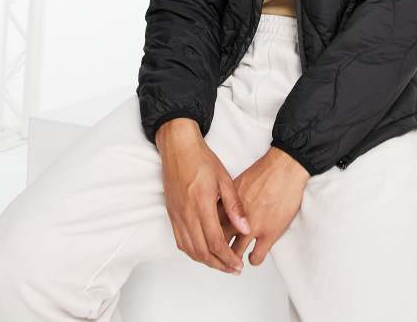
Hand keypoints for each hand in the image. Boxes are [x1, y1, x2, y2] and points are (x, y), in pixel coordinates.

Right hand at [156, 118, 251, 273]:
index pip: (215, 241)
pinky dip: (191, 251)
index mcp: (202, 204)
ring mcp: (177, 214)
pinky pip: (179, 240)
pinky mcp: (171, 213)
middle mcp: (187, 213)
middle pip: (202, 251)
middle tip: (232, 269)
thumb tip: (245, 228)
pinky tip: (202, 252)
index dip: (228, 258)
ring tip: (220, 264)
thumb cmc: (201, 159)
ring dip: (205, 261)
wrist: (178, 147)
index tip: (238, 265)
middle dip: (218, 265)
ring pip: (189, 249)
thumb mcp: (224, 179)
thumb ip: (235, 206)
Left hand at [217, 146, 309, 266]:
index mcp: (226, 205)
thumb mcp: (235, 182)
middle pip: (217, 241)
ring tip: (233, 262)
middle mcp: (235, 217)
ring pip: (234, 254)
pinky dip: (253, 260)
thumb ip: (224, 199)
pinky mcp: (268, 234)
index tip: (206, 239)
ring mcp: (252, 227)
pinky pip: (256, 257)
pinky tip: (253, 257)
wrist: (283, 169)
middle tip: (217, 257)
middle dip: (215, 252)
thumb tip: (215, 207)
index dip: (204, 234)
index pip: (208, 225)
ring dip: (232, 260)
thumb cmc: (262, 172)